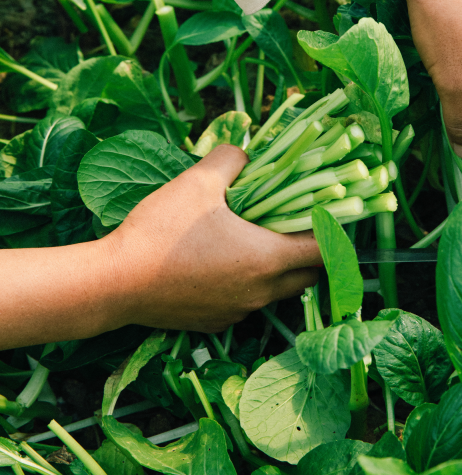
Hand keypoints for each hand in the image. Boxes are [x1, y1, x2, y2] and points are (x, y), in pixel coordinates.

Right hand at [0, 145, 320, 349]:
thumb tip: (246, 151)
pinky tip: (225, 262)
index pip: (324, 251)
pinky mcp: (214, 323)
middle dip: (311, 251)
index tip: (333, 212)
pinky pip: (246, 302)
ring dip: (280, 268)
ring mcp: (237, 312)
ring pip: (277, 291)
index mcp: (267, 259)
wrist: (113, 284)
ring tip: (261, 239)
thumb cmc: (160, 231)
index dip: (334, 230)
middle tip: (299, 222)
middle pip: (307, 276)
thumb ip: (232, 158)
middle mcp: (260, 292)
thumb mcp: (198, 181)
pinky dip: (249, 284)